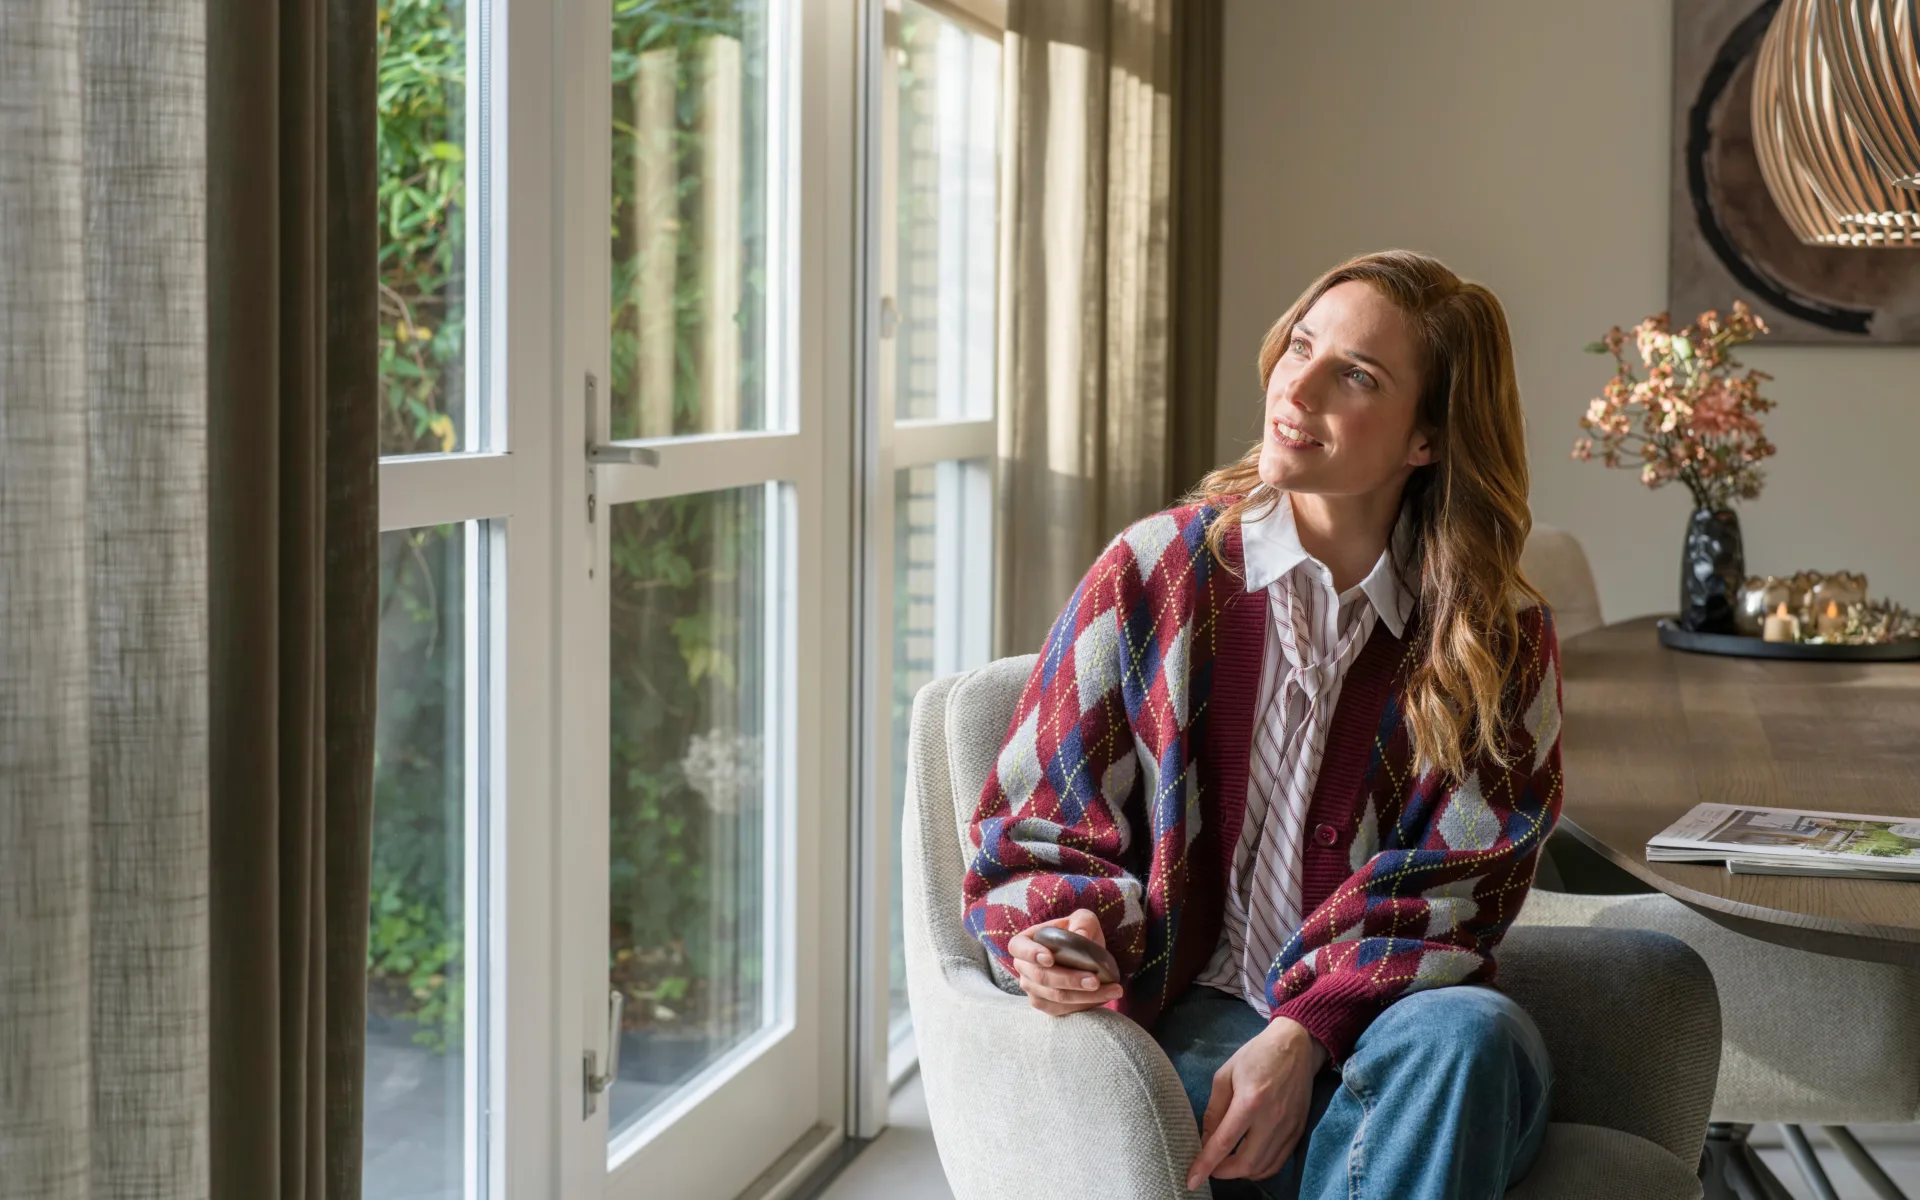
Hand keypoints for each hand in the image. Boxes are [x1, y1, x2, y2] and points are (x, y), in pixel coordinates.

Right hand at [1007, 909, 1123, 1015]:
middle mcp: (1024, 967)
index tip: (1050, 958)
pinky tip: (1104, 997)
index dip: (1031, 954)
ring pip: (1055, 996)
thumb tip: (1080, 935)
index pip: (1018, 947)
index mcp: (1025, 942)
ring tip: (1111, 990)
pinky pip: (1062, 1009)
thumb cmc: (1077, 933)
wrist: (1083, 956)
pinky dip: (1084, 1005)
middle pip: (1041, 977)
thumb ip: (1082, 922)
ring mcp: (1032, 989)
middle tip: (1095, 980)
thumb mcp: (1083, 920)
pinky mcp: (1045, 1005)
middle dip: (1070, 980)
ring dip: (1084, 995)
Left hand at [1185, 1016, 1326, 1188]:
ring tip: (1227, 1164)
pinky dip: (1261, 1169)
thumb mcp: (1225, 1075)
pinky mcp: (1298, 1131)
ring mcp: (1288, 1128)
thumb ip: (1214, 1110)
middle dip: (1224, 1172)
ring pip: (1263, 1167)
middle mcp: (1272, 1119)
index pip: (1224, 1143)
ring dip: (1242, 1172)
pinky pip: (1279, 1162)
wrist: (1296, 1046)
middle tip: (1210, 1167)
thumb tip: (1206, 1140)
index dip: (1206, 1165)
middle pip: (1246, 1163)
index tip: (1191, 1180)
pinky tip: (1248, 1161)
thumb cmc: (1256, 1055)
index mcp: (1250, 1101)